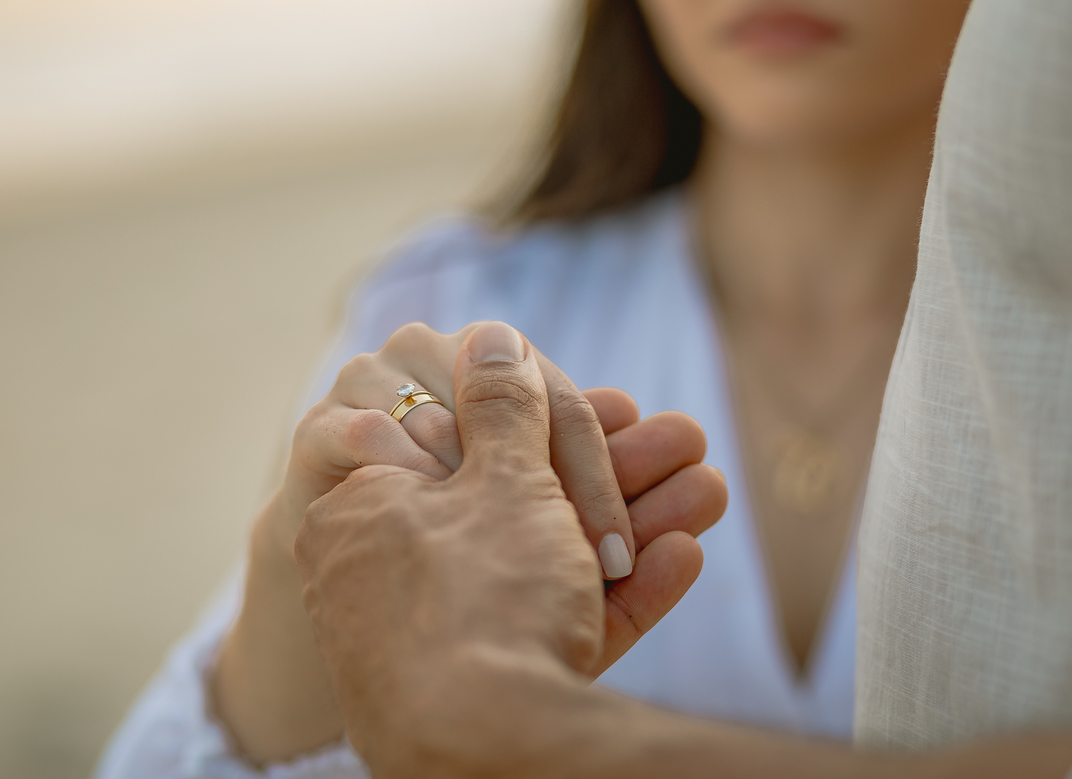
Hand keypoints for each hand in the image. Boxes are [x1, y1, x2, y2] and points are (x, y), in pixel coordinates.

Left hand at [297, 322, 725, 773]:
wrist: (489, 759)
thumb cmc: (480, 603)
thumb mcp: (503, 482)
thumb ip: (502, 406)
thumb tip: (490, 336)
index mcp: (364, 507)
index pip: (457, 438)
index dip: (543, 421)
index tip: (613, 411)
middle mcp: (390, 573)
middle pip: (515, 504)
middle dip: (612, 473)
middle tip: (684, 448)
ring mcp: (439, 639)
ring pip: (547, 564)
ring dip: (632, 525)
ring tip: (708, 492)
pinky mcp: (485, 693)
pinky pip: (552, 627)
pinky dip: (617, 596)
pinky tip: (684, 558)